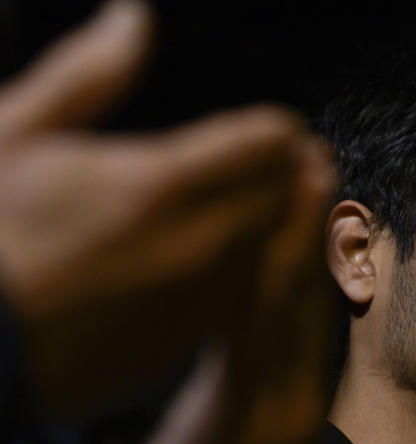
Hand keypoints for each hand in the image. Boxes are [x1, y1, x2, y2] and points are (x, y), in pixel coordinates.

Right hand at [0, 0, 306, 417]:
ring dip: (279, 222)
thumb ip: (88, 76)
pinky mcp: (188, 341)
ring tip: (263, 205)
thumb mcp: (15, 134)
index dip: (278, 129)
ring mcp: (198, 301)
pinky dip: (251, 271)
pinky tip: (225, 259)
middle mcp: (196, 245)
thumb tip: (134, 18)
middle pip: (285, 195)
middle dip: (289, 172)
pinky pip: (247, 298)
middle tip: (283, 162)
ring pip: (277, 250)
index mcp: (159, 184)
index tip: (279, 128)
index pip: (265, 144)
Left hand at [104, 137, 337, 443]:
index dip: (304, 236)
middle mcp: (294, 399)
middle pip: (304, 296)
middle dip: (305, 223)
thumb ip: (243, 377)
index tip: (307, 174)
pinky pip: (256, 355)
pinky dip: (266, 299)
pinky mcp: (247, 436)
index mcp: (290, 396)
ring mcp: (277, 418)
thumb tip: (241, 318)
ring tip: (300, 178)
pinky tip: (263, 259)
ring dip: (294, 244)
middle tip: (309, 153)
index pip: (301, 303)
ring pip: (290, 316)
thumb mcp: (227, 432)